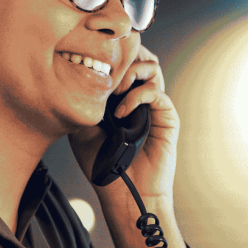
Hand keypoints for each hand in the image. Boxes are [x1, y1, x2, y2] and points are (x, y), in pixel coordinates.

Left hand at [69, 44, 178, 201]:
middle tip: (107, 71)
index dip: (112, 54)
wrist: (124, 193)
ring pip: (152, 68)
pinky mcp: (166, 118)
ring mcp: (154, 106)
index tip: (93, 61)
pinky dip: (137, 96)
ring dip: (130, 72)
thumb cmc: (103, 166)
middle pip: (141, 56)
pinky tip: (122, 113)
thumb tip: (80, 74)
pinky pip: (156, 93)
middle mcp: (140, 97)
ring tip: (114, 91)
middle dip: (124, 56)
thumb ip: (83, 101)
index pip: (123, 60)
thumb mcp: (81, 128)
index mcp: (121, 96)